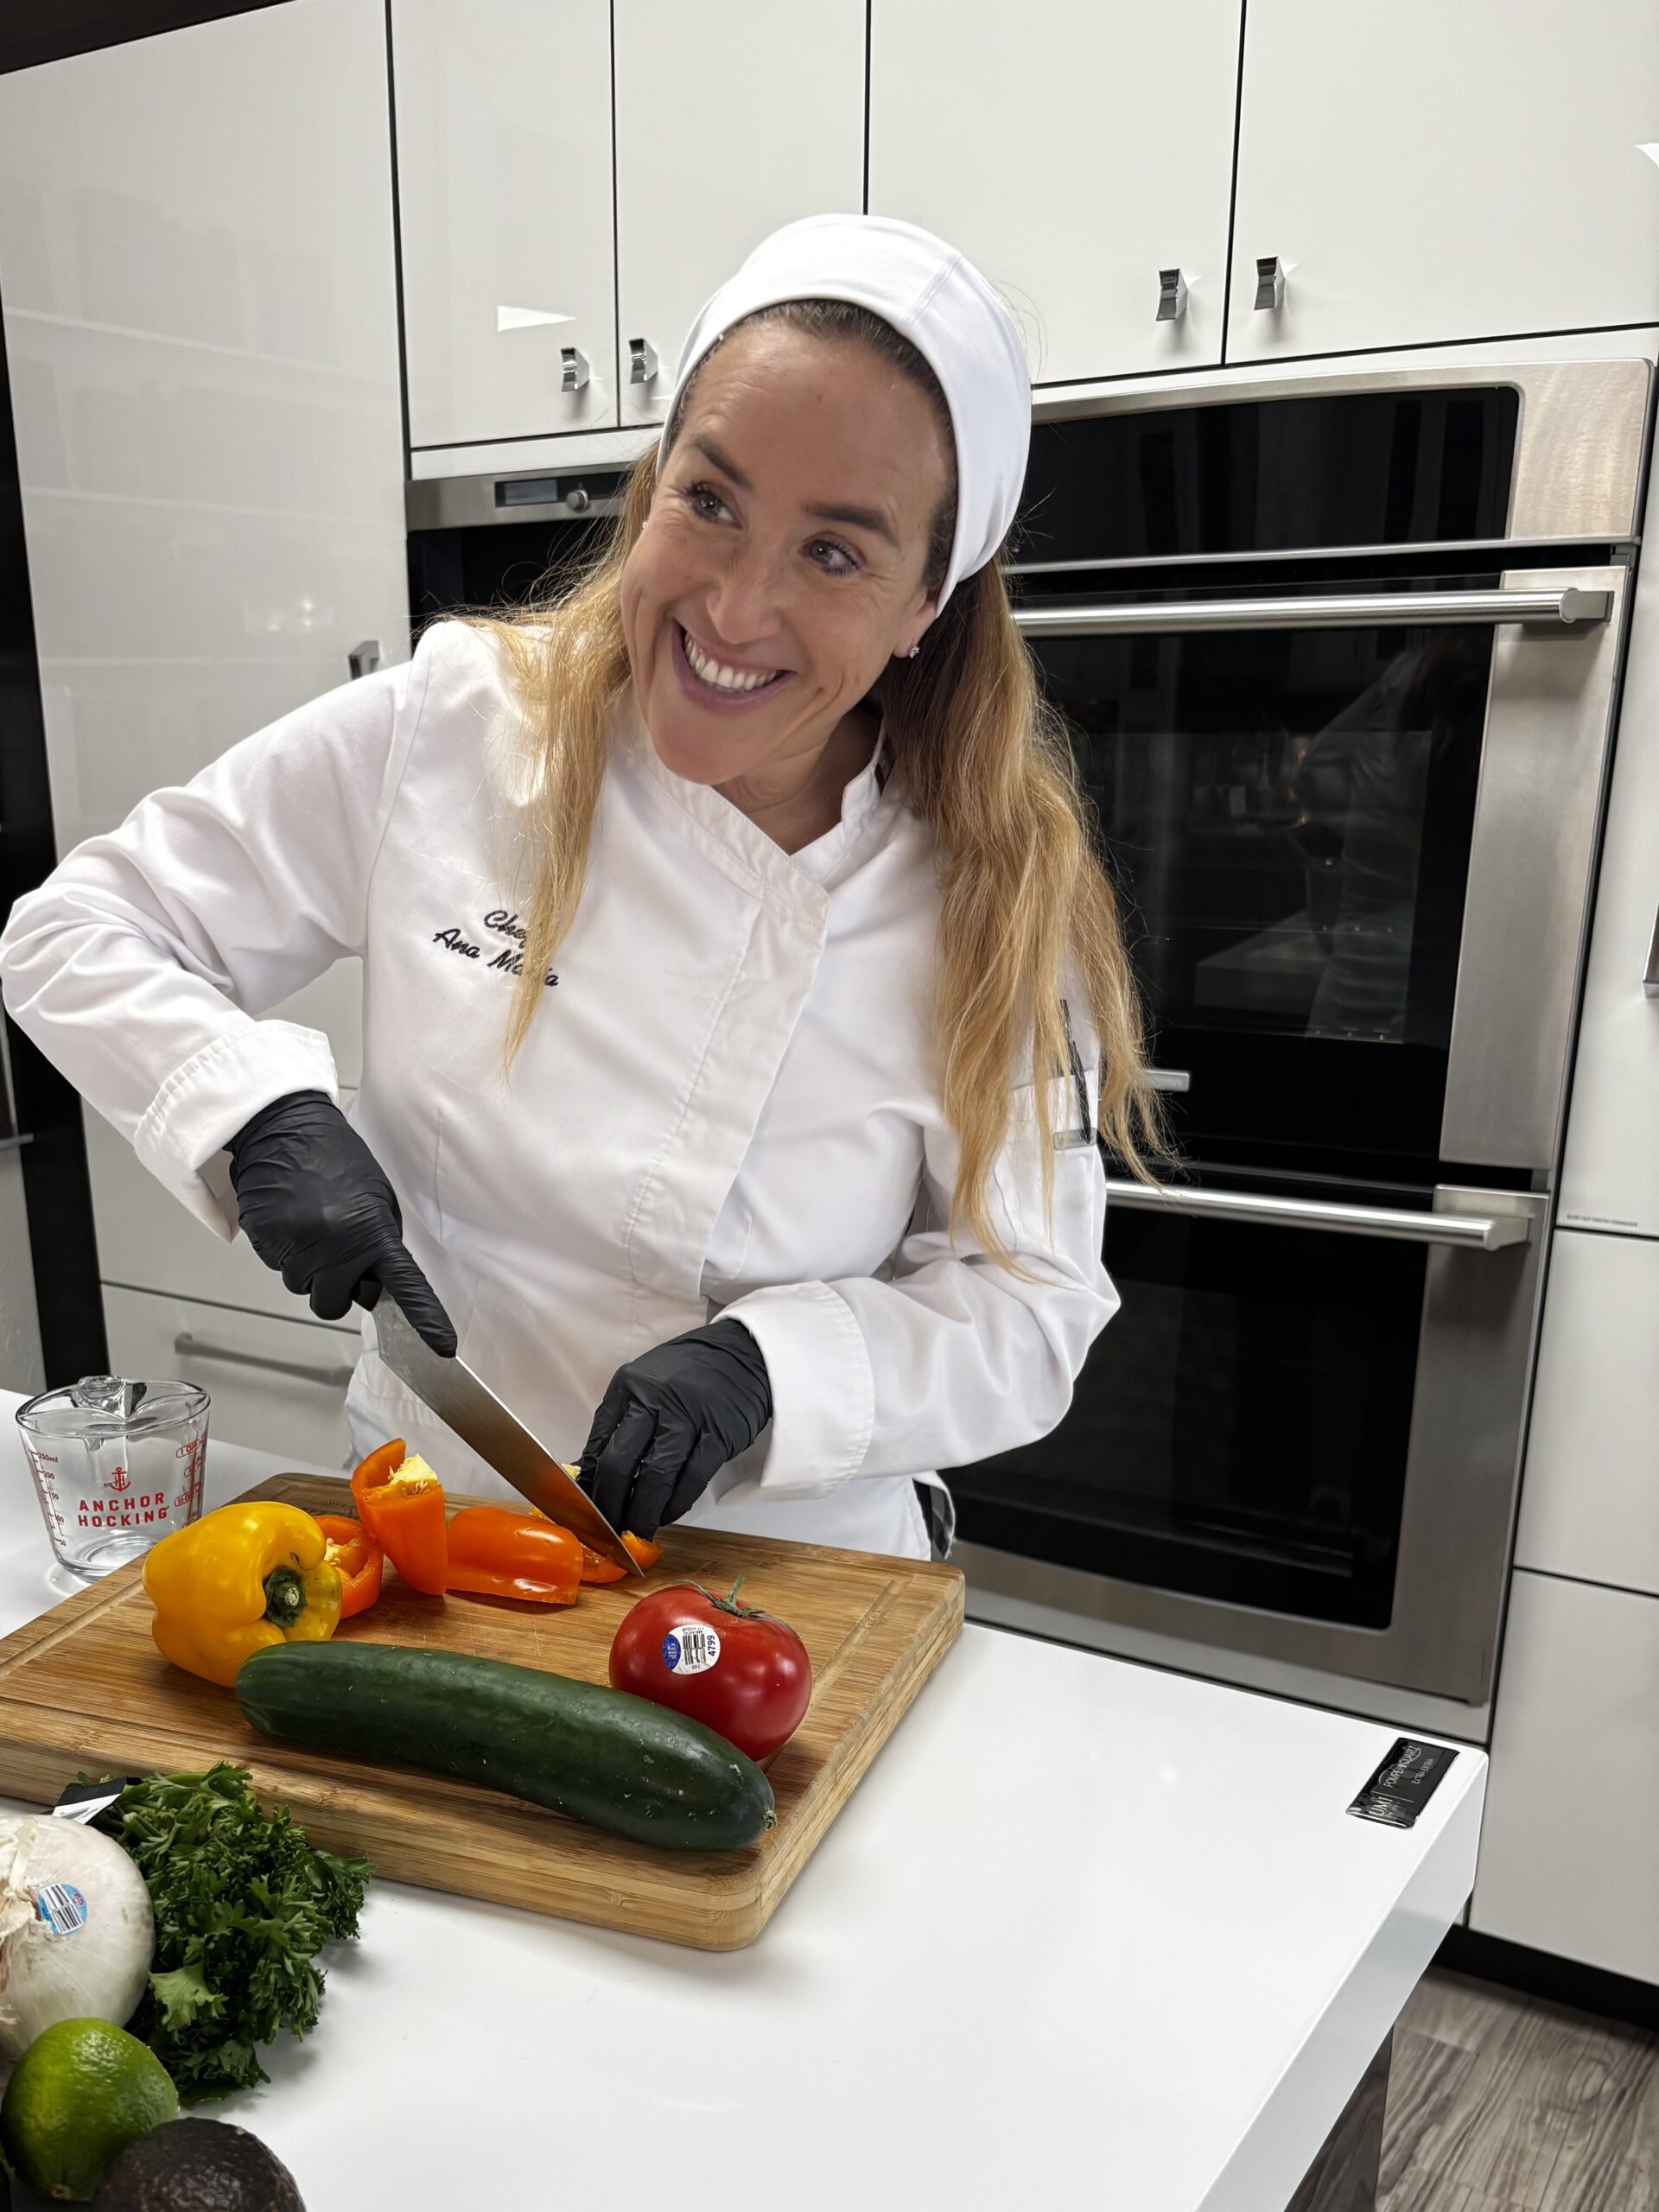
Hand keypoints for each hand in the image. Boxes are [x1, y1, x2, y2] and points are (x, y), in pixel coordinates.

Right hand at [226, 1090, 455, 1355]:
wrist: (284, 1128)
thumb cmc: (335, 1160)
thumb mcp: (375, 1196)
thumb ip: (380, 1241)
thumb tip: (377, 1282)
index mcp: (372, 1230)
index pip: (405, 1284)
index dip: (425, 1318)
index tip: (442, 1345)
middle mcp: (335, 1242)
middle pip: (333, 1305)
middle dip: (334, 1287)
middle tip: (334, 1251)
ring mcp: (296, 1244)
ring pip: (302, 1288)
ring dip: (307, 1268)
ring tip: (309, 1225)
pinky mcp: (264, 1239)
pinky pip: (276, 1266)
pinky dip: (283, 1252)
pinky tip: (289, 1220)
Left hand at [580, 1319, 770, 1539]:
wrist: (741, 1355)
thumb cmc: (685, 1374)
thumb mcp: (644, 1385)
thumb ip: (619, 1423)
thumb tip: (591, 1473)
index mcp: (628, 1387)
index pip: (598, 1443)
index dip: (589, 1483)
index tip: (586, 1508)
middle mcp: (654, 1400)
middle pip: (620, 1464)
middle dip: (610, 1505)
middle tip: (608, 1529)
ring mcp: (688, 1418)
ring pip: (656, 1478)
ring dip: (643, 1513)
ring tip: (636, 1531)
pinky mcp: (719, 1435)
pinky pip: (691, 1480)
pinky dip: (676, 1505)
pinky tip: (667, 1515)